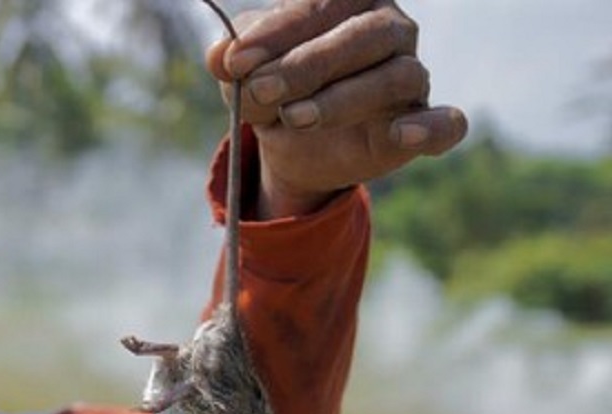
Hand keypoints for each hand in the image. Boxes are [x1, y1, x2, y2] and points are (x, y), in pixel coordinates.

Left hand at [205, 0, 468, 218]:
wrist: (290, 144)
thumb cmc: (273, 89)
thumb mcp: (243, 74)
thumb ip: (232, 60)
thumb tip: (220, 54)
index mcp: (349, 1)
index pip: (323, 2)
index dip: (279, 30)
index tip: (236, 61)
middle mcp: (390, 29)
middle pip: (366, 35)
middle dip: (308, 64)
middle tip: (262, 90)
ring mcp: (412, 76)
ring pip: (399, 76)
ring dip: (343, 98)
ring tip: (294, 118)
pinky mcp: (421, 124)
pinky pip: (447, 123)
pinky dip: (431, 128)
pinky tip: (400, 135)